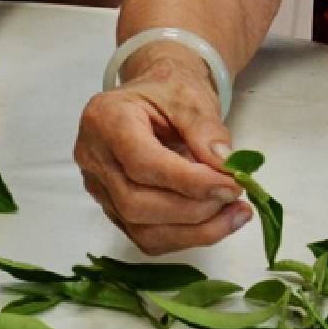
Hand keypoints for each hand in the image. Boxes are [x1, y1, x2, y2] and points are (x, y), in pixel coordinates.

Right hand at [74, 50, 249, 254]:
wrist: (155, 97)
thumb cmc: (168, 91)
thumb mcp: (190, 96)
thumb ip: (206, 130)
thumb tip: (225, 167)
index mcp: (105, 118)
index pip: (142, 162)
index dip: (188, 181)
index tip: (231, 185)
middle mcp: (93, 157)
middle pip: (136, 203)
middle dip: (192, 209)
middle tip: (234, 197)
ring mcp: (99, 187)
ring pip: (141, 230)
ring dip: (195, 231)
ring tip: (235, 213)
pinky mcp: (113, 209)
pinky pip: (147, 237)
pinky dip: (186, 236)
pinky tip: (216, 222)